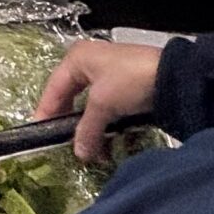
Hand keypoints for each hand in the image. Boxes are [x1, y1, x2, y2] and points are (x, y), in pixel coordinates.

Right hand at [34, 39, 164, 160]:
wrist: (174, 76)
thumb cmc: (129, 80)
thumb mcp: (103, 104)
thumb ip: (86, 130)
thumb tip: (79, 154)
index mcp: (77, 59)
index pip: (53, 89)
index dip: (45, 112)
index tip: (39, 134)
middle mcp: (89, 63)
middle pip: (71, 96)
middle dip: (70, 123)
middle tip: (65, 143)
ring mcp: (108, 73)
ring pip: (90, 105)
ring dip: (90, 126)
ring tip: (91, 147)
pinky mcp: (125, 86)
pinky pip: (107, 107)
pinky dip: (105, 123)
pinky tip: (107, 138)